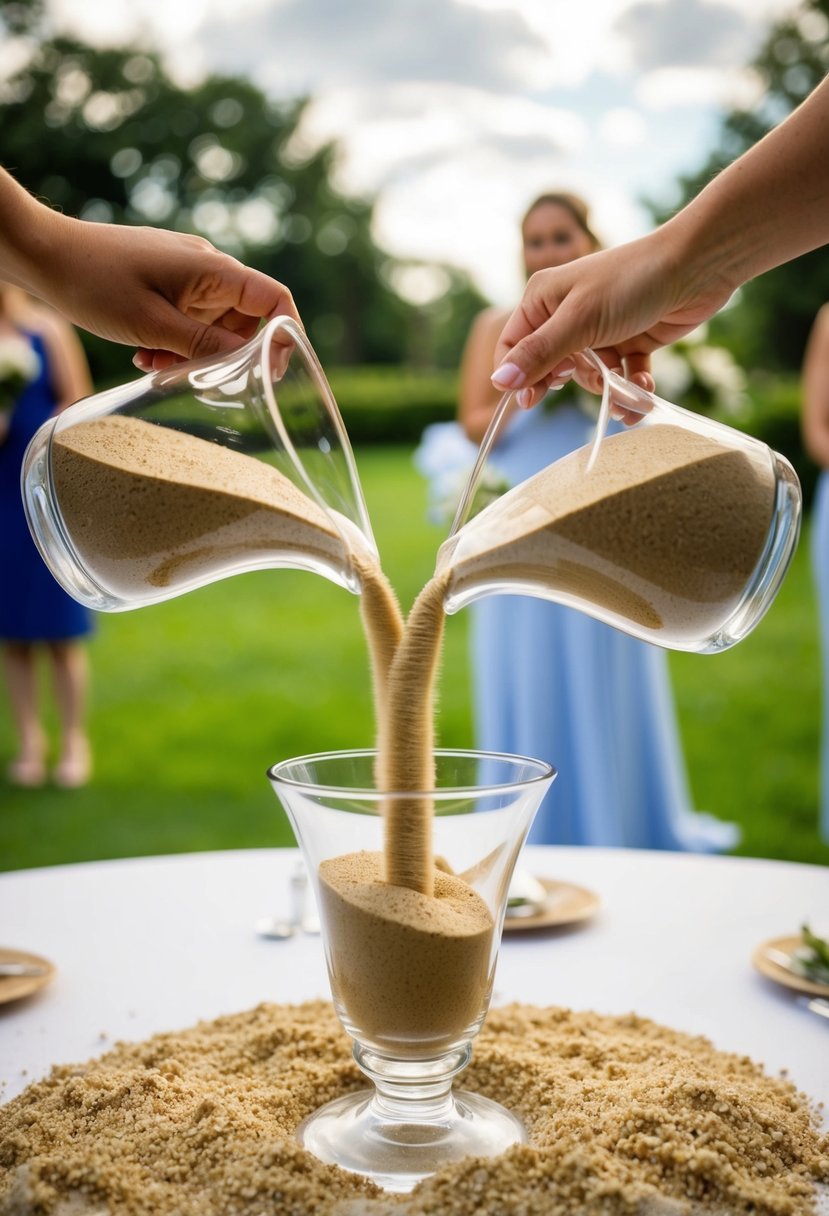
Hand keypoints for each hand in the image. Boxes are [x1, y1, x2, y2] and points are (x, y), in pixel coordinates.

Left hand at [44, 218, 298, 371]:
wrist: (43, 253)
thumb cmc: (94, 283)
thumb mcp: (153, 325)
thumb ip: (205, 346)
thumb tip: (251, 364)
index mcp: (213, 269)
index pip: (274, 299)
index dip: (285, 336)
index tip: (275, 373)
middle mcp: (206, 267)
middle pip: (245, 319)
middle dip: (226, 355)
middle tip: (198, 378)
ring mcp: (186, 273)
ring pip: (213, 324)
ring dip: (195, 352)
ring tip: (157, 365)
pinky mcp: (166, 281)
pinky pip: (188, 318)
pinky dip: (175, 341)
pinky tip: (146, 353)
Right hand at [490, 224, 734, 407]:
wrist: (698, 265)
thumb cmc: (632, 281)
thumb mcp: (579, 320)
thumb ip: (540, 353)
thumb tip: (498, 382)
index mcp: (544, 299)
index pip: (514, 347)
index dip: (519, 376)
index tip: (531, 402)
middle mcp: (567, 313)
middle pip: (553, 367)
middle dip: (574, 384)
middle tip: (595, 383)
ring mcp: (600, 329)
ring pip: (591, 375)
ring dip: (610, 391)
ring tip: (630, 400)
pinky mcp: (631, 340)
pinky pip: (622, 375)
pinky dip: (633, 386)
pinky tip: (645, 390)